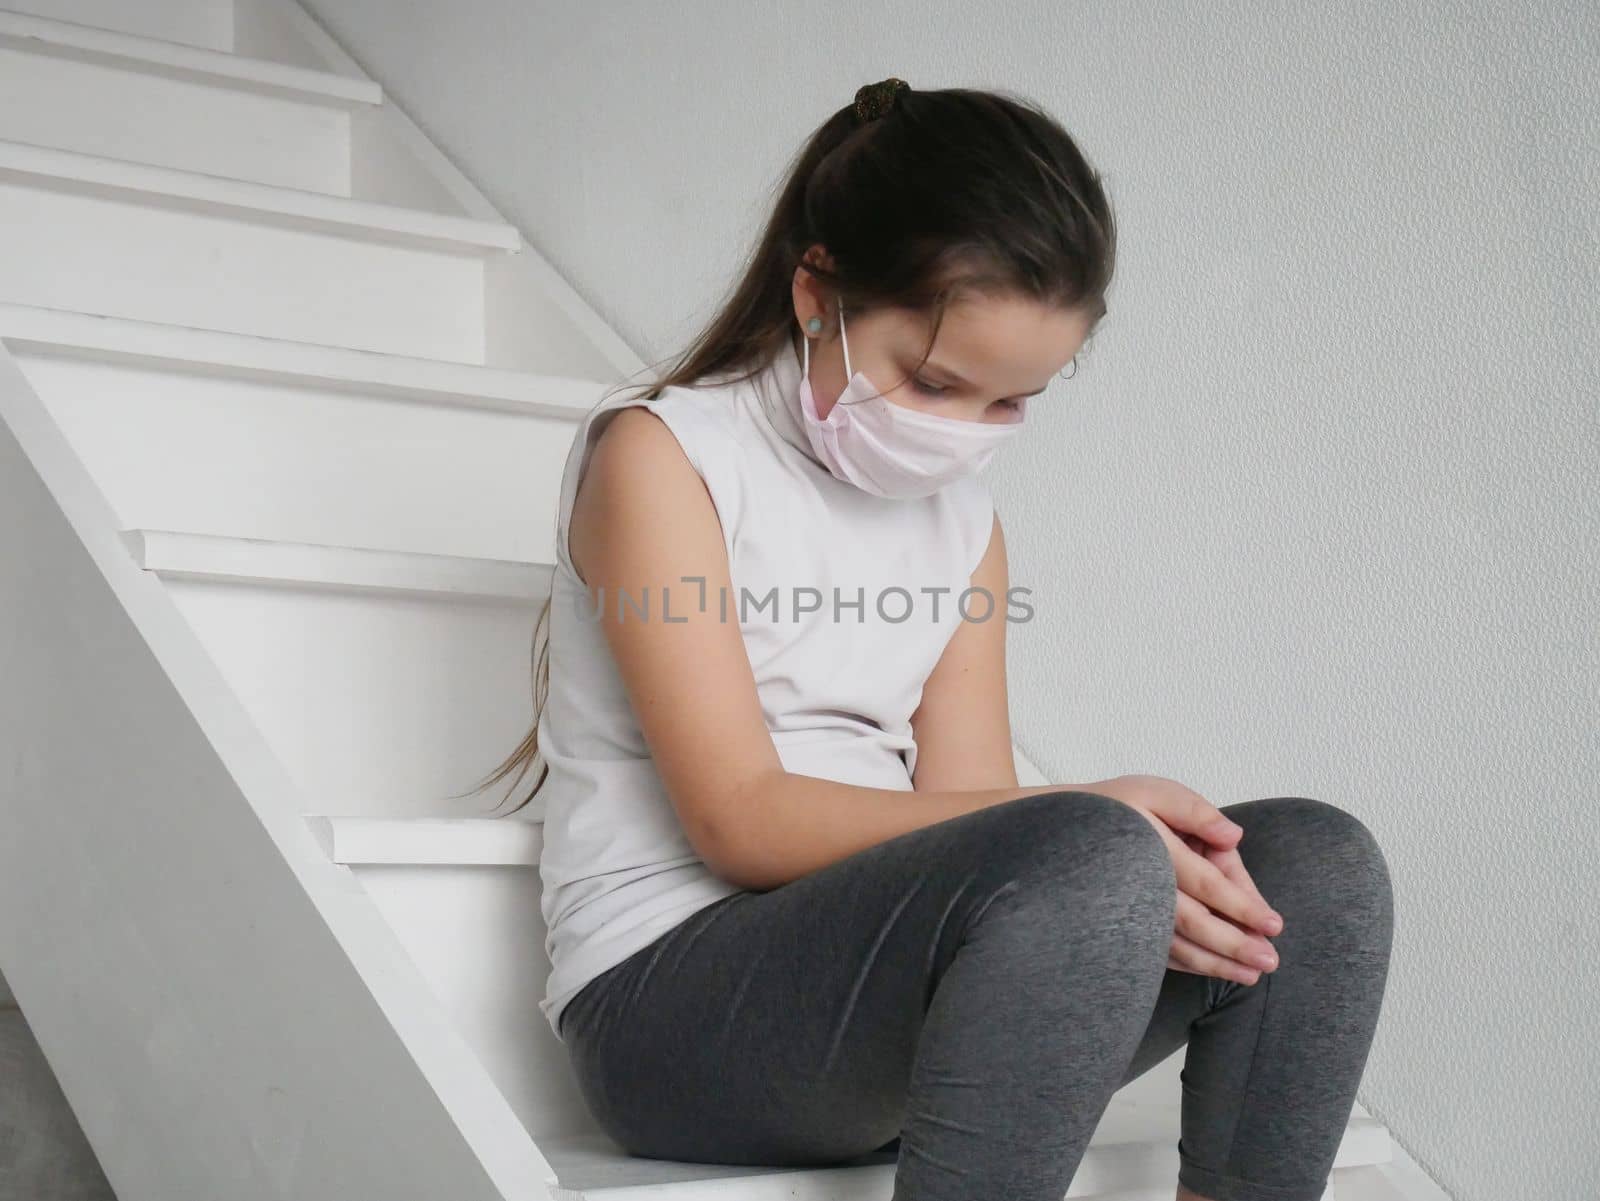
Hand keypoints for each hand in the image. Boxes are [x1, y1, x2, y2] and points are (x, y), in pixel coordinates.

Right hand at [1085, 774, 1284, 985]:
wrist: (1062, 831)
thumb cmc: (1119, 806)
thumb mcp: (1156, 792)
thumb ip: (1195, 812)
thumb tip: (1233, 837)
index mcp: (1154, 848)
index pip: (1206, 882)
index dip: (1241, 906)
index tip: (1274, 925)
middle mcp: (1139, 885)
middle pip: (1192, 922)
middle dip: (1232, 945)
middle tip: (1269, 961)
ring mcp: (1127, 910)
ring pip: (1175, 945)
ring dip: (1213, 964)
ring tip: (1250, 975)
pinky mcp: (1120, 925)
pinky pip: (1157, 950)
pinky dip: (1186, 964)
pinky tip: (1213, 970)